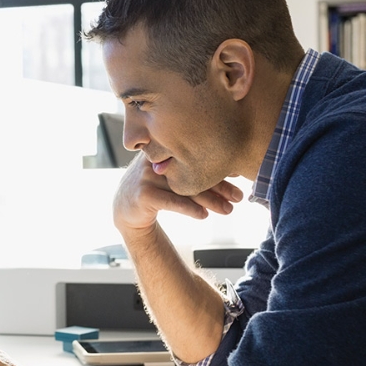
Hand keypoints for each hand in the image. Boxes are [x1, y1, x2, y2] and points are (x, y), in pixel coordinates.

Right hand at [113, 154, 242, 235]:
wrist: (126, 209)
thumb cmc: (156, 190)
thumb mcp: (172, 177)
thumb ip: (193, 171)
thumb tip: (232, 168)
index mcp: (165, 150)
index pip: (195, 158)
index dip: (218, 167)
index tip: (239, 175)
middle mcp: (156, 160)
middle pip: (192, 172)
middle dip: (220, 186)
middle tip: (239, 197)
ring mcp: (147, 176)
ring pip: (185, 188)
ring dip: (210, 200)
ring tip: (228, 210)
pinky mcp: (143, 194)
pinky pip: (171, 201)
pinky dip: (189, 208)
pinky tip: (203, 215)